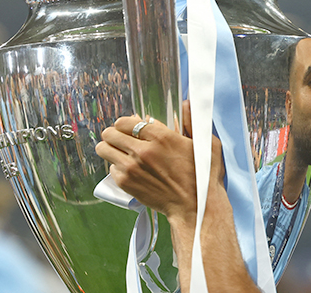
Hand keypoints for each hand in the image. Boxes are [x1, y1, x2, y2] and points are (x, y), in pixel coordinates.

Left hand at [94, 100, 224, 222]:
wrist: (196, 206)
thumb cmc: (203, 177)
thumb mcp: (207, 143)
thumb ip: (192, 121)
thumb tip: (187, 104)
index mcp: (161, 136)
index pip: (125, 121)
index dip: (126, 123)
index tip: (131, 128)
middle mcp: (142, 150)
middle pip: (110, 133)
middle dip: (114, 134)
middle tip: (122, 139)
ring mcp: (132, 168)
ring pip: (103, 149)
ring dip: (110, 149)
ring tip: (120, 153)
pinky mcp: (126, 184)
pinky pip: (110, 169)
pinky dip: (117, 168)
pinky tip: (129, 170)